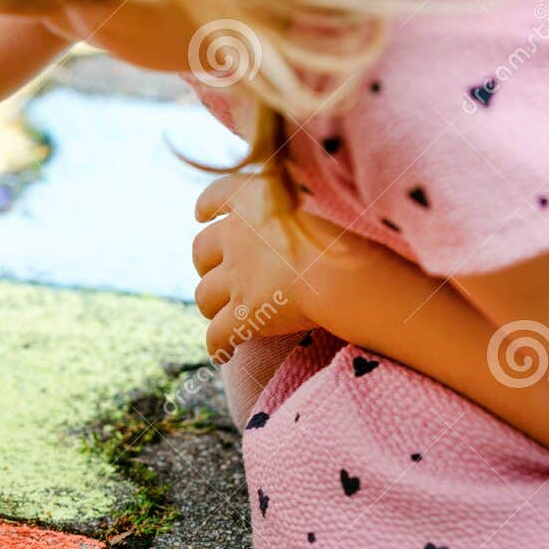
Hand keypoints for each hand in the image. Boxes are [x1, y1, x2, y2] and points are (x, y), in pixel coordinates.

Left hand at [192, 173, 368, 362]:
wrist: (343, 270)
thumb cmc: (347, 233)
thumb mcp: (321, 200)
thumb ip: (298, 204)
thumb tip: (300, 209)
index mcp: (255, 200)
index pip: (218, 195)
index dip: (207, 204)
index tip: (201, 213)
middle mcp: (236, 236)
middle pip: (201, 250)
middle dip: (205, 264)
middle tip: (220, 275)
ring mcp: (236, 277)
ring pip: (204, 295)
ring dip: (211, 305)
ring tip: (223, 314)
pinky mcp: (243, 314)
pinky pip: (217, 336)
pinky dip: (218, 346)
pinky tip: (224, 354)